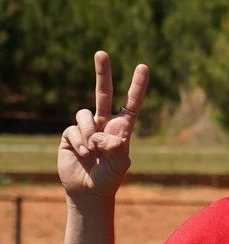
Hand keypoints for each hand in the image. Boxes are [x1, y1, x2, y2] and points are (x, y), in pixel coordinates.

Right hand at [58, 51, 149, 203]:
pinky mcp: (70, 134)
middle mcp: (104, 123)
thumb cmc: (109, 177)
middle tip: (102, 53)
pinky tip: (83, 154)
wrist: (88, 190)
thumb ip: (116, 149)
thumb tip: (105, 135)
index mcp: (122, 128)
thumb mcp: (119, 165)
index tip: (143, 67)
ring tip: (93, 152)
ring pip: (84, 114)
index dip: (137, 86)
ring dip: (89, 133)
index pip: (132, 103)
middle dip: (102, 73)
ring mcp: (86, 127)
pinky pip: (73, 130)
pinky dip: (79, 142)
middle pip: (103, 93)